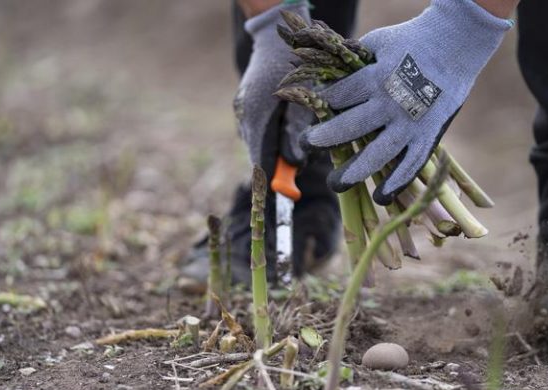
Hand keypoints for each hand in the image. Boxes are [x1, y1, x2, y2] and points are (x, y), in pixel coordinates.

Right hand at [234, 1, 311, 170]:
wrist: (277, 35)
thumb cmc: (299, 65)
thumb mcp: (306, 100)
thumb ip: (299, 132)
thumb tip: (296, 163)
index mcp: (258, 116)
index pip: (261, 161)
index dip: (275, 181)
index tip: (287, 197)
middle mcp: (245, 115)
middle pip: (259, 154)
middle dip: (279, 164)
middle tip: (298, 166)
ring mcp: (241, 109)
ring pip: (257, 142)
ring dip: (274, 148)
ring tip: (292, 139)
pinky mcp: (244, 104)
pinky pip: (255, 129)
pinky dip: (269, 135)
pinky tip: (283, 125)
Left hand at [301, 0, 512, 204]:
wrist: (457, 43)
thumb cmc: (411, 40)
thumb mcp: (376, 43)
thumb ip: (352, 62)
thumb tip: (325, 77)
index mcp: (374, 77)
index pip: (337, 98)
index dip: (321, 106)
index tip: (313, 110)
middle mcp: (390, 104)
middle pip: (348, 128)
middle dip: (323, 139)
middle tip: (306, 143)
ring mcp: (411, 123)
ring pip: (377, 155)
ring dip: (354, 172)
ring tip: (335, 183)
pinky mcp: (429, 135)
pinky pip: (412, 166)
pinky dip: (397, 184)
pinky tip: (380, 198)